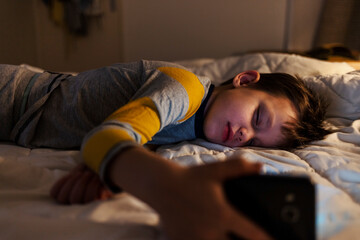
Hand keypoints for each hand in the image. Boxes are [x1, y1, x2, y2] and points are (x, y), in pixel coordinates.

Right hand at [50, 164, 112, 203]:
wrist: (116, 172)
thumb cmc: (98, 171)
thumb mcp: (85, 168)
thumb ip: (77, 171)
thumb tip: (77, 172)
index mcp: (68, 192)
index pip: (54, 194)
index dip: (60, 184)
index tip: (72, 174)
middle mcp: (74, 203)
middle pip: (64, 198)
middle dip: (73, 182)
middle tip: (82, 174)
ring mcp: (85, 206)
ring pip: (75, 199)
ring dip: (82, 183)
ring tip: (90, 174)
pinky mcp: (97, 205)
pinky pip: (89, 199)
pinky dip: (92, 186)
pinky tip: (97, 179)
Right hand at [153, 158, 271, 239]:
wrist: (161, 185)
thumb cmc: (190, 177)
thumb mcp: (215, 170)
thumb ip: (238, 167)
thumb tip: (260, 167)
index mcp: (222, 214)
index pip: (252, 234)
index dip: (267, 239)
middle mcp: (210, 230)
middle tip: (245, 236)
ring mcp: (195, 239)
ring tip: (225, 235)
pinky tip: (207, 235)